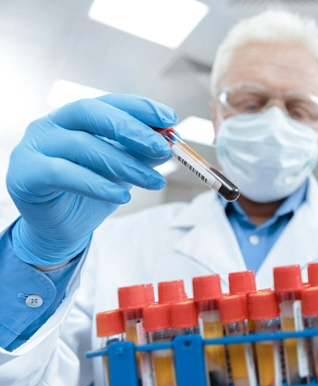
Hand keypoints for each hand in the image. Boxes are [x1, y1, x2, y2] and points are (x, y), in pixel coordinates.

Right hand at [7, 94, 176, 265]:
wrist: (61, 229)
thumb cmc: (91, 193)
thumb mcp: (123, 170)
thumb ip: (141, 154)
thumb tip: (168, 143)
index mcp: (74, 117)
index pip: (108, 102)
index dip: (140, 108)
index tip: (170, 119)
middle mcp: (50, 125)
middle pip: (90, 113)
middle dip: (132, 129)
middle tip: (162, 148)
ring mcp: (34, 147)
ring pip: (82, 146)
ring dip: (125, 164)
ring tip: (154, 181)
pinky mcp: (25, 174)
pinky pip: (63, 173)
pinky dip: (98, 184)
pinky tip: (123, 196)